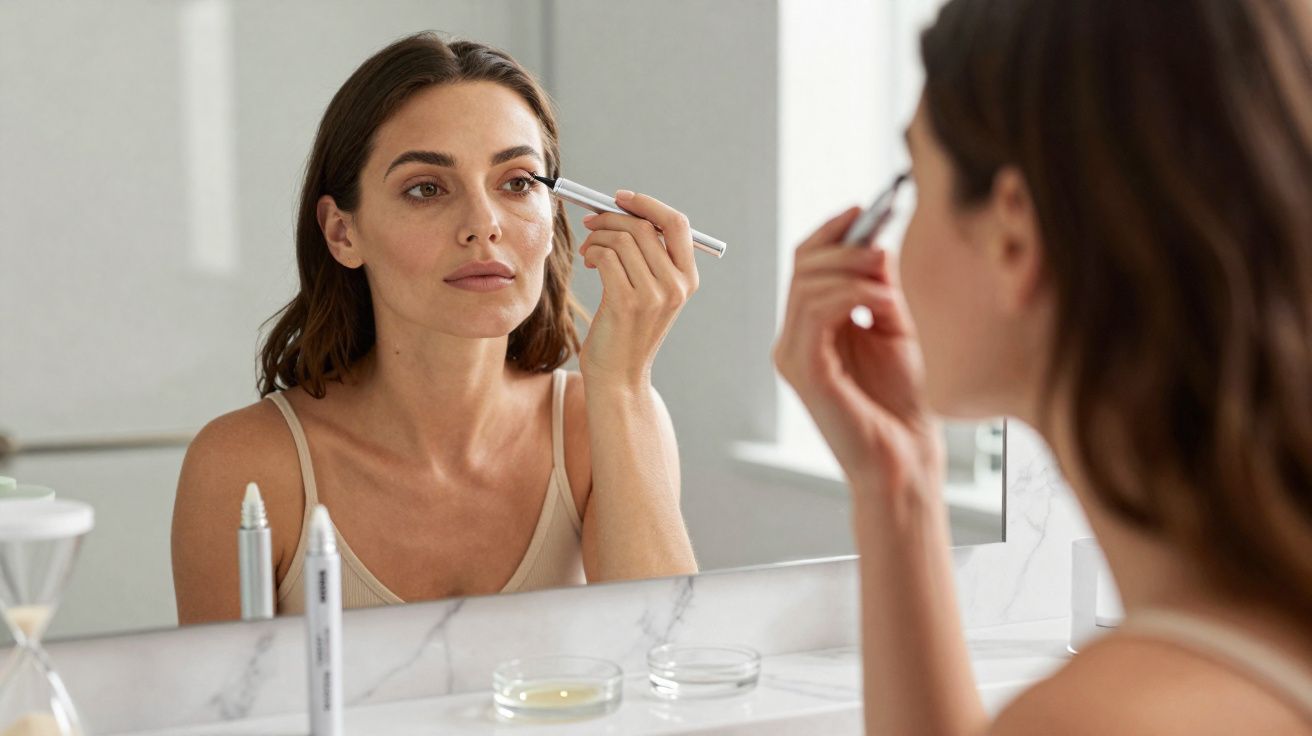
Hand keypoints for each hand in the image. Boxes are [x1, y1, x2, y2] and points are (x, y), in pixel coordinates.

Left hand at [578, 190, 699, 388]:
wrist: (618, 376)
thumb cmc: (627, 331)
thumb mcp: (650, 292)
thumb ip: (648, 257)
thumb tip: (623, 211)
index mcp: (688, 279)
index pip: (676, 224)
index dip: (647, 205)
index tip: (620, 198)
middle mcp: (677, 286)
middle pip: (644, 227)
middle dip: (611, 218)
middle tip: (591, 222)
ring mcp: (654, 295)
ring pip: (622, 240)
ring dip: (598, 237)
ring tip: (588, 251)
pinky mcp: (627, 303)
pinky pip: (607, 257)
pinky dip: (593, 252)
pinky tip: (589, 263)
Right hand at [772, 207, 942, 500]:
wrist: (905, 456)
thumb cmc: (903, 402)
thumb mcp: (896, 327)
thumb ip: (880, 286)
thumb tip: (876, 241)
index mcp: (811, 327)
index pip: (805, 262)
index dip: (832, 230)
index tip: (867, 208)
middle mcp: (793, 339)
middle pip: (802, 265)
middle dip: (845, 246)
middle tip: (883, 245)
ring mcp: (792, 355)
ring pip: (807, 284)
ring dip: (853, 272)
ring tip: (889, 283)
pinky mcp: (803, 372)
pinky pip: (817, 312)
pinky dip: (852, 295)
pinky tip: (882, 302)